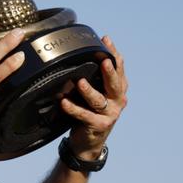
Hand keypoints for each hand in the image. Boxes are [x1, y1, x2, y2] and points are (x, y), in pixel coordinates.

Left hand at [60, 36, 127, 159]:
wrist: (89, 142)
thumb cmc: (90, 112)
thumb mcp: (97, 93)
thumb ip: (95, 78)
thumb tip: (82, 52)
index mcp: (119, 90)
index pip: (119, 68)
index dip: (113, 54)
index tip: (105, 40)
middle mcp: (118, 101)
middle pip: (115, 84)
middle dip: (110, 71)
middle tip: (103, 59)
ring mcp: (110, 114)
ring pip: (99, 100)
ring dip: (89, 91)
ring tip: (80, 82)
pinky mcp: (99, 125)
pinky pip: (84, 115)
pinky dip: (73, 108)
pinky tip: (64, 102)